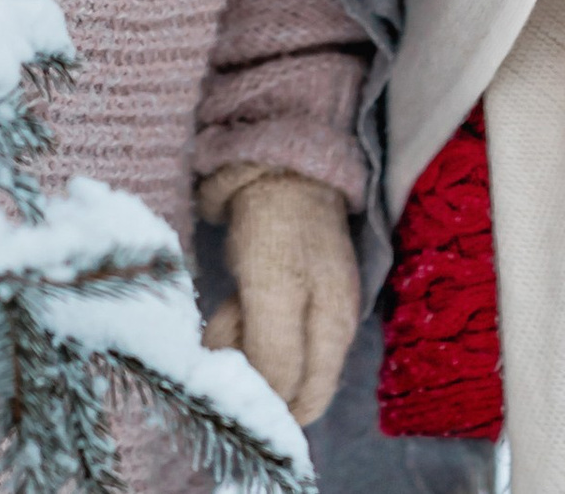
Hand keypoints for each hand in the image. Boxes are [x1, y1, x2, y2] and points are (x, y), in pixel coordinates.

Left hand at [202, 169, 357, 427]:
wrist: (275, 159)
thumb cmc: (277, 226)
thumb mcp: (274, 294)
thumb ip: (277, 355)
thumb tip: (273, 406)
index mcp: (337, 332)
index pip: (309, 403)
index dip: (271, 406)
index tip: (235, 386)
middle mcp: (330, 325)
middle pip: (286, 379)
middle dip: (251, 366)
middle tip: (228, 332)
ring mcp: (311, 303)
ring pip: (270, 351)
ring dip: (240, 340)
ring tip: (227, 308)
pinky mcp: (290, 284)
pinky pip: (263, 323)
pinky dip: (241, 317)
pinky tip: (232, 296)